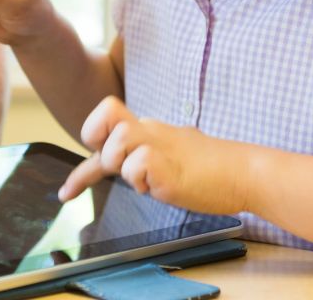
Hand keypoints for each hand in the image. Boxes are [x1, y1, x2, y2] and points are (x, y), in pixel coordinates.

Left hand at [58, 96, 242, 213]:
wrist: (243, 171)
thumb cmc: (211, 167)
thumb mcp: (171, 152)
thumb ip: (147, 152)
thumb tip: (131, 163)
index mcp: (149, 128)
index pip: (105, 122)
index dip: (85, 152)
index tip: (70, 191)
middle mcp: (149, 131)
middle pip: (104, 121)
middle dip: (102, 151)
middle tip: (122, 169)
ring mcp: (159, 146)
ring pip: (117, 142)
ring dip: (124, 166)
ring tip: (148, 179)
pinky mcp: (168, 167)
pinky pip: (138, 166)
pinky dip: (142, 180)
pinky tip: (161, 186)